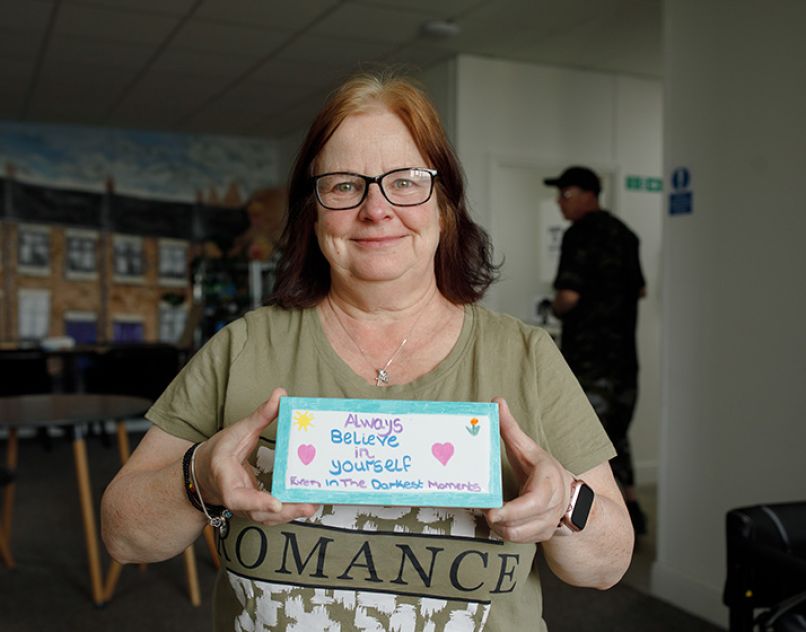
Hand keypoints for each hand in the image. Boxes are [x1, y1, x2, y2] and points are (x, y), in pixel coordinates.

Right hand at [193, 387, 318, 525]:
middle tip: (308, 505)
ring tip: (312, 505)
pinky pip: (271, 515)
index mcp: (226, 480)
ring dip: (290, 514)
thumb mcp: (237, 430)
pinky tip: (307, 504)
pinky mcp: (255, 508)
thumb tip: (280, 394)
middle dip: (284, 512)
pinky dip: (288, 512)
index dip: (257, 501)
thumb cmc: (220, 451)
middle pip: (258, 513)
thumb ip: (260, 415)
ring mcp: (245, 507)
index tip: (276, 503)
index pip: (238, 497)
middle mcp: (236, 499)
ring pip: (266, 518)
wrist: (205, 472)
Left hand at [484, 397, 572, 542]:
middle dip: (500, 520)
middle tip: (485, 510)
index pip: (535, 502)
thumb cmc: (541, 468)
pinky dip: (506, 533)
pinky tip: (498, 520)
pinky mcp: (542, 536)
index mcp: (549, 481)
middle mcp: (552, 505)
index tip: (492, 512)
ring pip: (518, 535)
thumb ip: (511, 427)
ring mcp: (548, 523)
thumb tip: (496, 401)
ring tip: (490, 513)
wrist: (568, 494)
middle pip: (523, 523)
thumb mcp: (527, 447)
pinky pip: (520, 540)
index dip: (513, 510)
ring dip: (500, 528)